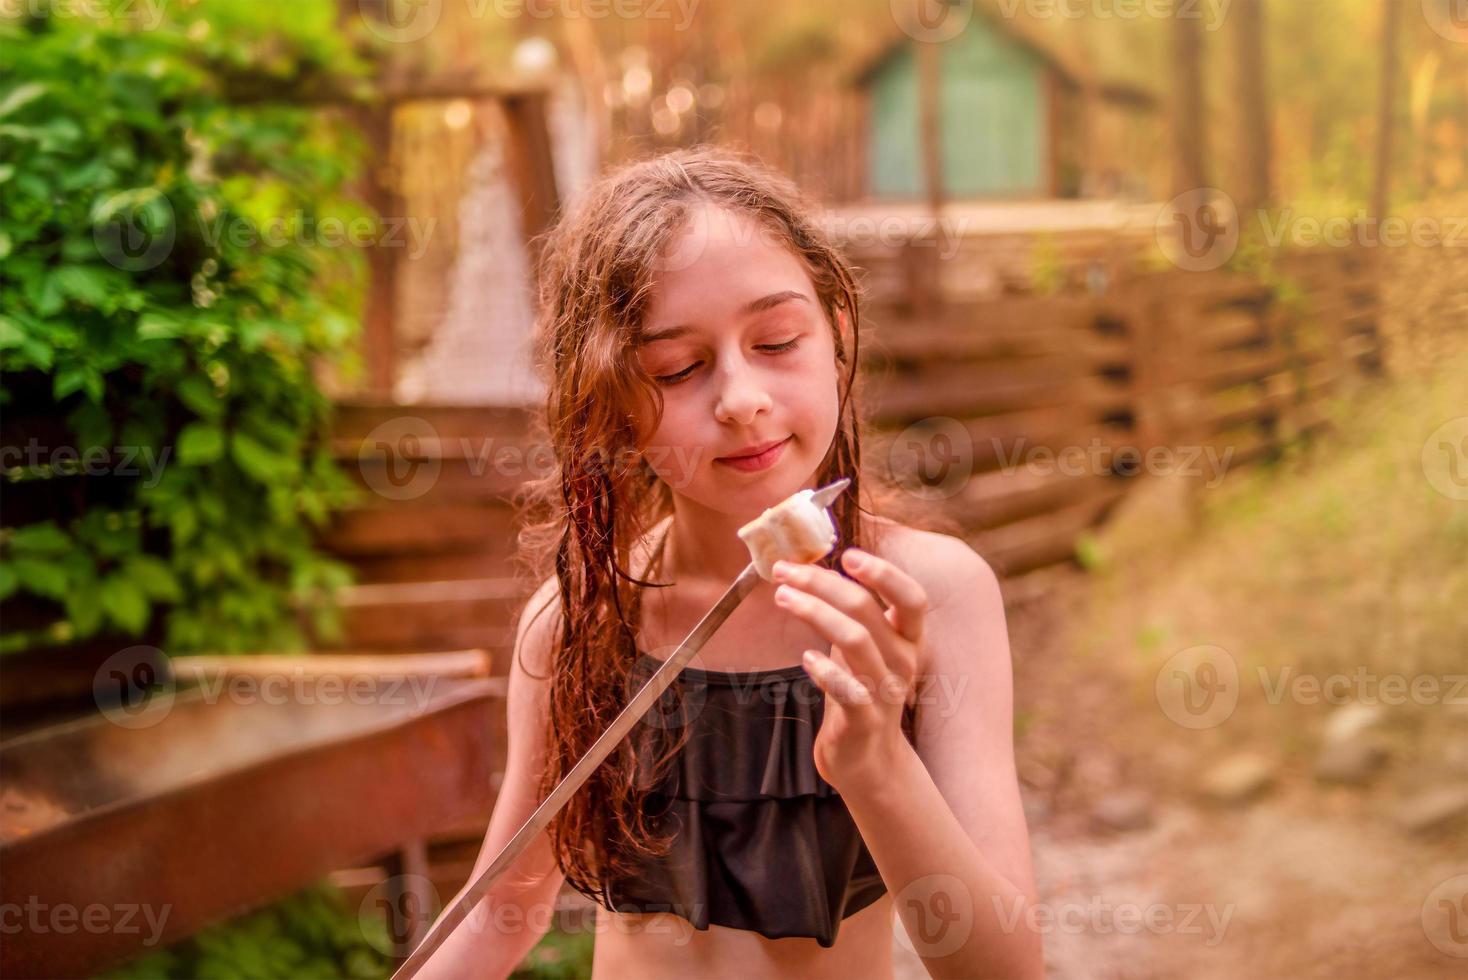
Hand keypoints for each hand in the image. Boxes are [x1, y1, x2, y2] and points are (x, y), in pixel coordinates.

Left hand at [771, 547, 928, 791]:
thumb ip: (849, 613)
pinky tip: (805, 657)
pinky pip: (848, 690)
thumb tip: (812, 569)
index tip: (848, 554)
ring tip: (782, 597)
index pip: (911, 598)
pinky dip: (825, 671)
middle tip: (785, 570)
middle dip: (822, 583)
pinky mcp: (864, 721)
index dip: (884, 573)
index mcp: (907, 639)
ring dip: (815, 612)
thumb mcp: (861, 647)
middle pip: (867, 609)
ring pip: (855, 641)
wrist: (866, 758)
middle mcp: (902, 662)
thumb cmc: (859, 691)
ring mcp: (885, 692)